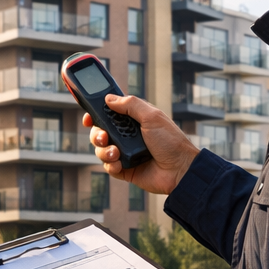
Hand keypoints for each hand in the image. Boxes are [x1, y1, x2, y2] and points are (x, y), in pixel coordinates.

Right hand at [83, 95, 198, 194]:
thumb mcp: (152, 116)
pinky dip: (110, 165)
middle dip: (97, 134)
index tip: (89, 117)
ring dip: (104, 151)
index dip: (96, 115)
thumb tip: (108, 98)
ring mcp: (125, 153)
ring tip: (116, 153)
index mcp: (133, 121)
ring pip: (101, 150)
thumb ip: (130, 105)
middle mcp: (127, 136)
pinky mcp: (125, 169)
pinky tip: (120, 164)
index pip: (108, 115)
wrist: (180, 170)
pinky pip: (108, 166)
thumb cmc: (170, 141)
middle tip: (104, 137)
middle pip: (100, 132)